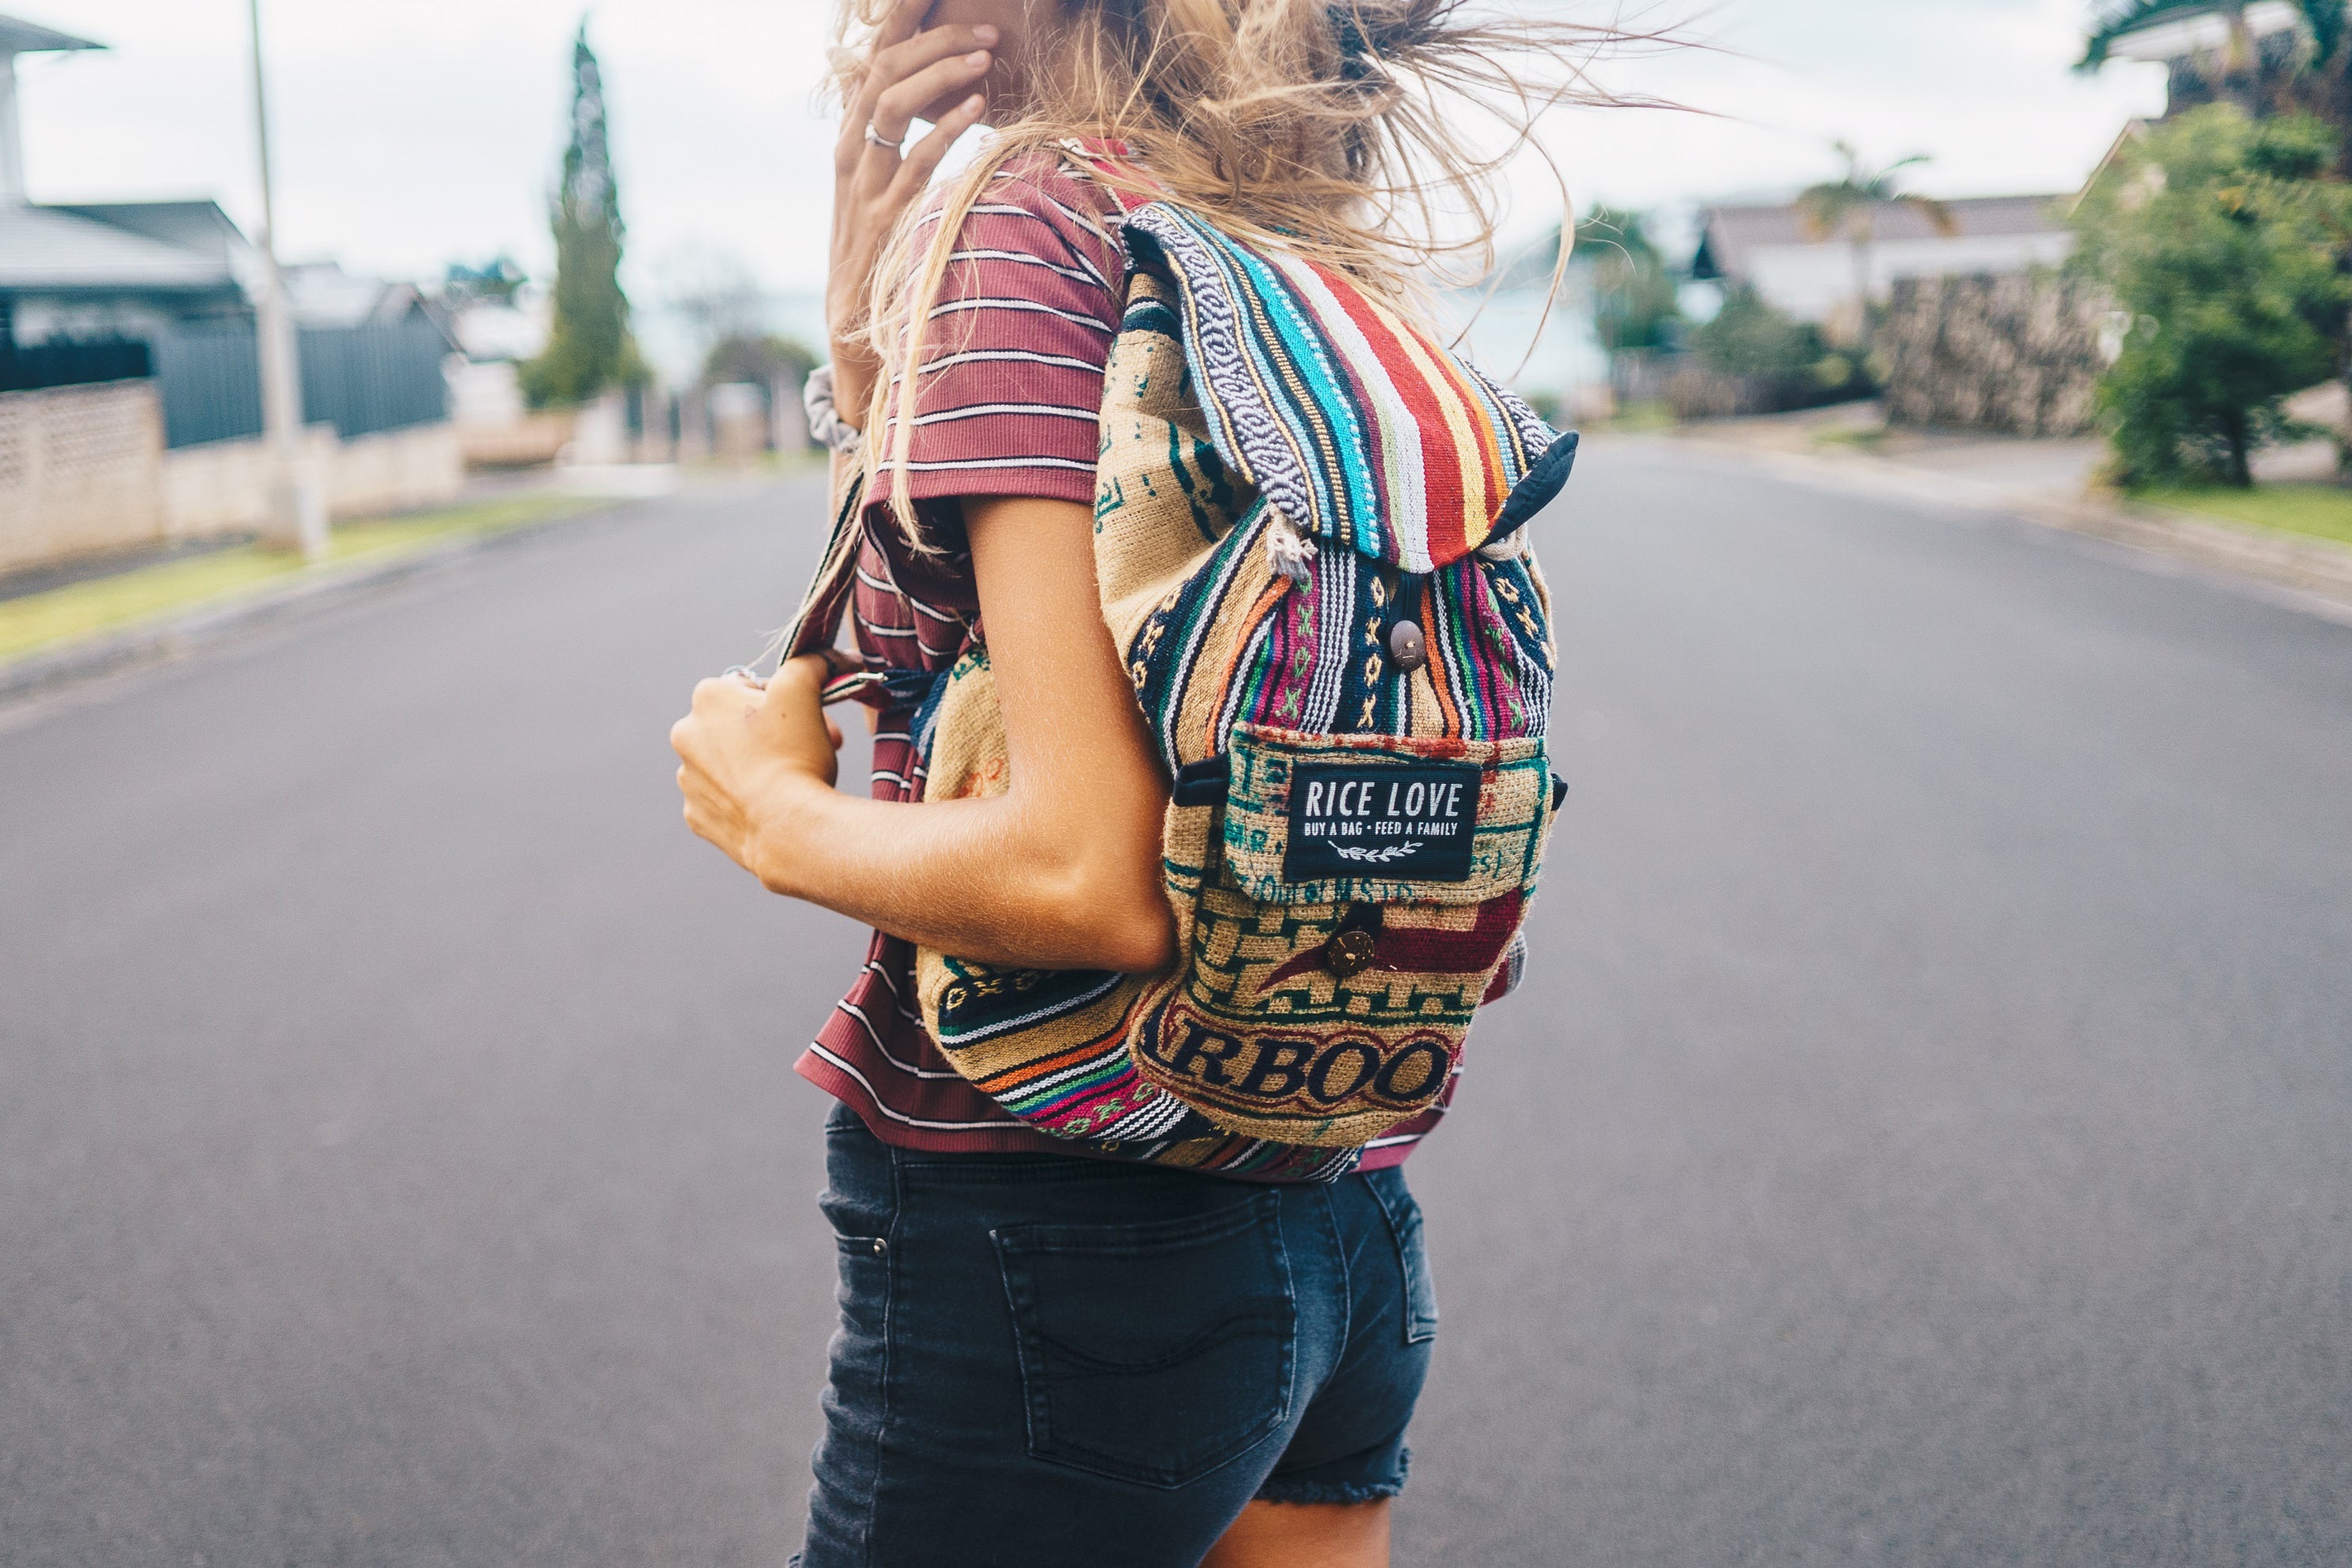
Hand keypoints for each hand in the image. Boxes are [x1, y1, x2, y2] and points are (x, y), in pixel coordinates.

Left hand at [672, 657, 848, 886]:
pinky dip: (744, 800)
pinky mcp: (695, 815)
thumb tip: (825, 657)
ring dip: (756, 765)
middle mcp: (686, 734)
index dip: (785, 702)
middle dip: (772, 733)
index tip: (808, 719)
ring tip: (788, 781)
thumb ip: (810, 663)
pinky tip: (770, 806)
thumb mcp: (805, 690)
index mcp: (707, 697)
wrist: (787, 829)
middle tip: (807, 749)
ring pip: (729, 763)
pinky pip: (722, 800)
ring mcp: (688, 779)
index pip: (751, 688)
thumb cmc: (795, 754)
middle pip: (738, 726)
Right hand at [828, 0, 996, 423]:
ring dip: (941, 76)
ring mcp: (864, 185)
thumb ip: (897, 141)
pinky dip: (946, 130)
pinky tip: (977, 110)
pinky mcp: (884, 217)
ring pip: (893, 106)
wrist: (853, 323)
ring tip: (985, 58)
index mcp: (851, 138)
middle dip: (933, 42)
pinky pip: (916, 162)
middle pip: (881, 71)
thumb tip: (925, 102)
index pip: (871, 62)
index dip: (900, 24)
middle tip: (984, 30)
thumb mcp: (881, 186)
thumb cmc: (878, 251)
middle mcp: (850, 152)